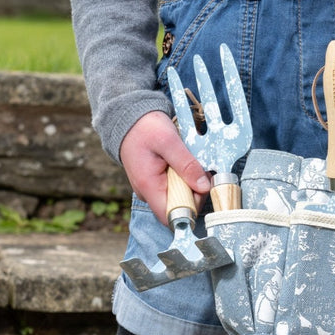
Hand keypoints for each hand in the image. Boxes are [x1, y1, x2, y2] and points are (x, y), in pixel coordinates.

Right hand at [118, 110, 211, 224]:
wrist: (130, 118)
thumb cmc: (145, 128)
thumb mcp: (169, 141)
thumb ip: (186, 164)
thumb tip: (204, 187)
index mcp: (148, 186)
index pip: (171, 216)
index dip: (191, 208)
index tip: (201, 188)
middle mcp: (148, 192)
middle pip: (178, 208)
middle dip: (195, 193)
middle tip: (200, 171)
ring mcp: (151, 188)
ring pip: (179, 198)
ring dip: (190, 184)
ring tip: (191, 164)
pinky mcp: (156, 182)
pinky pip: (175, 188)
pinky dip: (184, 178)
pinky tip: (184, 164)